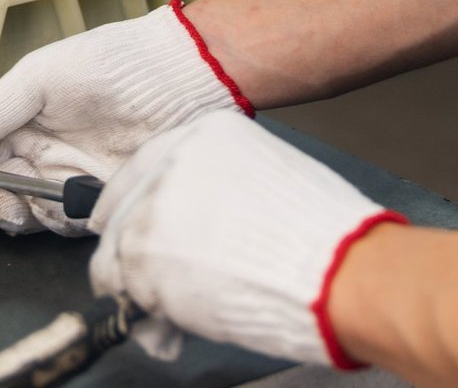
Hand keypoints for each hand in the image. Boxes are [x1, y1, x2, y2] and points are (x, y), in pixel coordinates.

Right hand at [0, 1, 250, 235]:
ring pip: (18, 212)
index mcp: (18, 123)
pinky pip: (59, 222)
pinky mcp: (97, 201)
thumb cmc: (109, 63)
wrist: (178, 78)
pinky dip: (39, 219)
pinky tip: (29, 207)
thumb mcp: (40, 77)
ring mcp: (66, 180)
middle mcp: (37, 155)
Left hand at [88, 110, 405, 366]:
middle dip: (131, 245)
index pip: (145, 167)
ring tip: (173, 306)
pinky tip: (171, 320)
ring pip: (117, 249)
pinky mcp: (145, 253)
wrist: (339, 270)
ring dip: (140, 283)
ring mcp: (153, 206)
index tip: (125, 220)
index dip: (135, 202)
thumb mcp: (269, 178)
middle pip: (123, 206)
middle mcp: (171, 163)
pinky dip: (142, 309)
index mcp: (202, 136)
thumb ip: (218, 190)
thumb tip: (192, 224)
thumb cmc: (323, 236)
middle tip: (144, 274)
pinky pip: (123, 286)